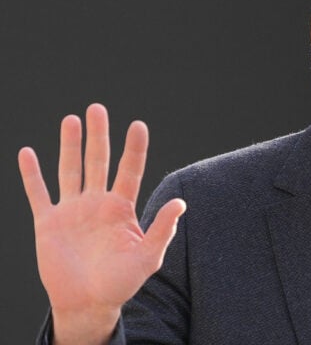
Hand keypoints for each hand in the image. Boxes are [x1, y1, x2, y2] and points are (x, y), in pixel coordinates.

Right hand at [18, 104, 185, 343]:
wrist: (88, 303)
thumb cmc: (121, 282)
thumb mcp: (148, 257)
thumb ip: (162, 229)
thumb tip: (180, 202)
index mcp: (122, 208)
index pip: (129, 170)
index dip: (134, 148)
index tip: (138, 125)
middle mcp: (97, 203)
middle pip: (98, 161)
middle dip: (98, 135)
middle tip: (97, 108)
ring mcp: (72, 211)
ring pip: (71, 170)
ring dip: (69, 145)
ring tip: (71, 120)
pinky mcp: (49, 223)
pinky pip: (39, 193)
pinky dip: (32, 174)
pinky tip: (27, 153)